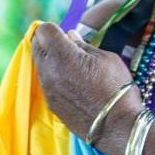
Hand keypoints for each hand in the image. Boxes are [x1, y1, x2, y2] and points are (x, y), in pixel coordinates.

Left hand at [31, 22, 139, 141]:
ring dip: (49, 59)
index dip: (54, 28)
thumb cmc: (117, 88)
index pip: (44, 30)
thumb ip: (83, 46)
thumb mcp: (106, 58)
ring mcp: (48, 90)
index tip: (65, 33)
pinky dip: (52, 76)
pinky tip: (70, 81)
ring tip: (70, 64)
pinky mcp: (51, 104)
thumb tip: (70, 36)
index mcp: (62, 55)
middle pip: (36, 46)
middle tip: (65, 45)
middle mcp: (49, 72)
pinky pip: (45, 83)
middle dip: (48, 41)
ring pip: (39, 65)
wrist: (118, 126)